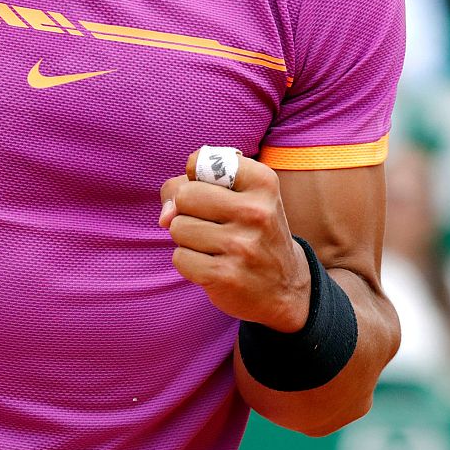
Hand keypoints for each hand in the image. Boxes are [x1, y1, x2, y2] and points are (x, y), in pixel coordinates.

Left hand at [159, 150, 311, 331]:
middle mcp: (257, 211)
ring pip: (177, 227)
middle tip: (214, 225)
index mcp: (263, 182)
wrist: (284, 288)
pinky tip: (215, 267)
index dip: (196, 178)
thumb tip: (164, 216)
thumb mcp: (236, 197)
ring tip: (217, 247)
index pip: (200, 161)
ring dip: (188, 239)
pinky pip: (179, 258)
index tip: (215, 191)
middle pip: (185, 195)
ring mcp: (242, 246)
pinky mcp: (226, 276)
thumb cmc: (249, 232)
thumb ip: (189, 186)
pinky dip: (189, 263)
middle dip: (188, 211)